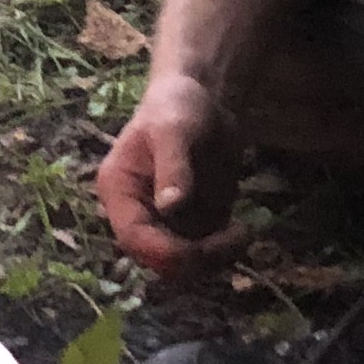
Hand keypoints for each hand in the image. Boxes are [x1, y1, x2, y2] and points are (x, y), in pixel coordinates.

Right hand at [98, 68, 245, 272]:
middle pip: (159, 259)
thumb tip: (170, 207)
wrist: (203, 100)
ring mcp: (166, 222)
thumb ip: (173, 167)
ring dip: (215, 258)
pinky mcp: (193, 223)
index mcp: (120, 192)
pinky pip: (206, 252)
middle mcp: (138, 213)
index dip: (165, 253)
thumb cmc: (178, 107)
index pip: (134, 238)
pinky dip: (225, 250)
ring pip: (186, 263)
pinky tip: (243, 229)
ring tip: (243, 233)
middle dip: (196, 258)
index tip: (202, 250)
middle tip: (235, 238)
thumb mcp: (174, 130)